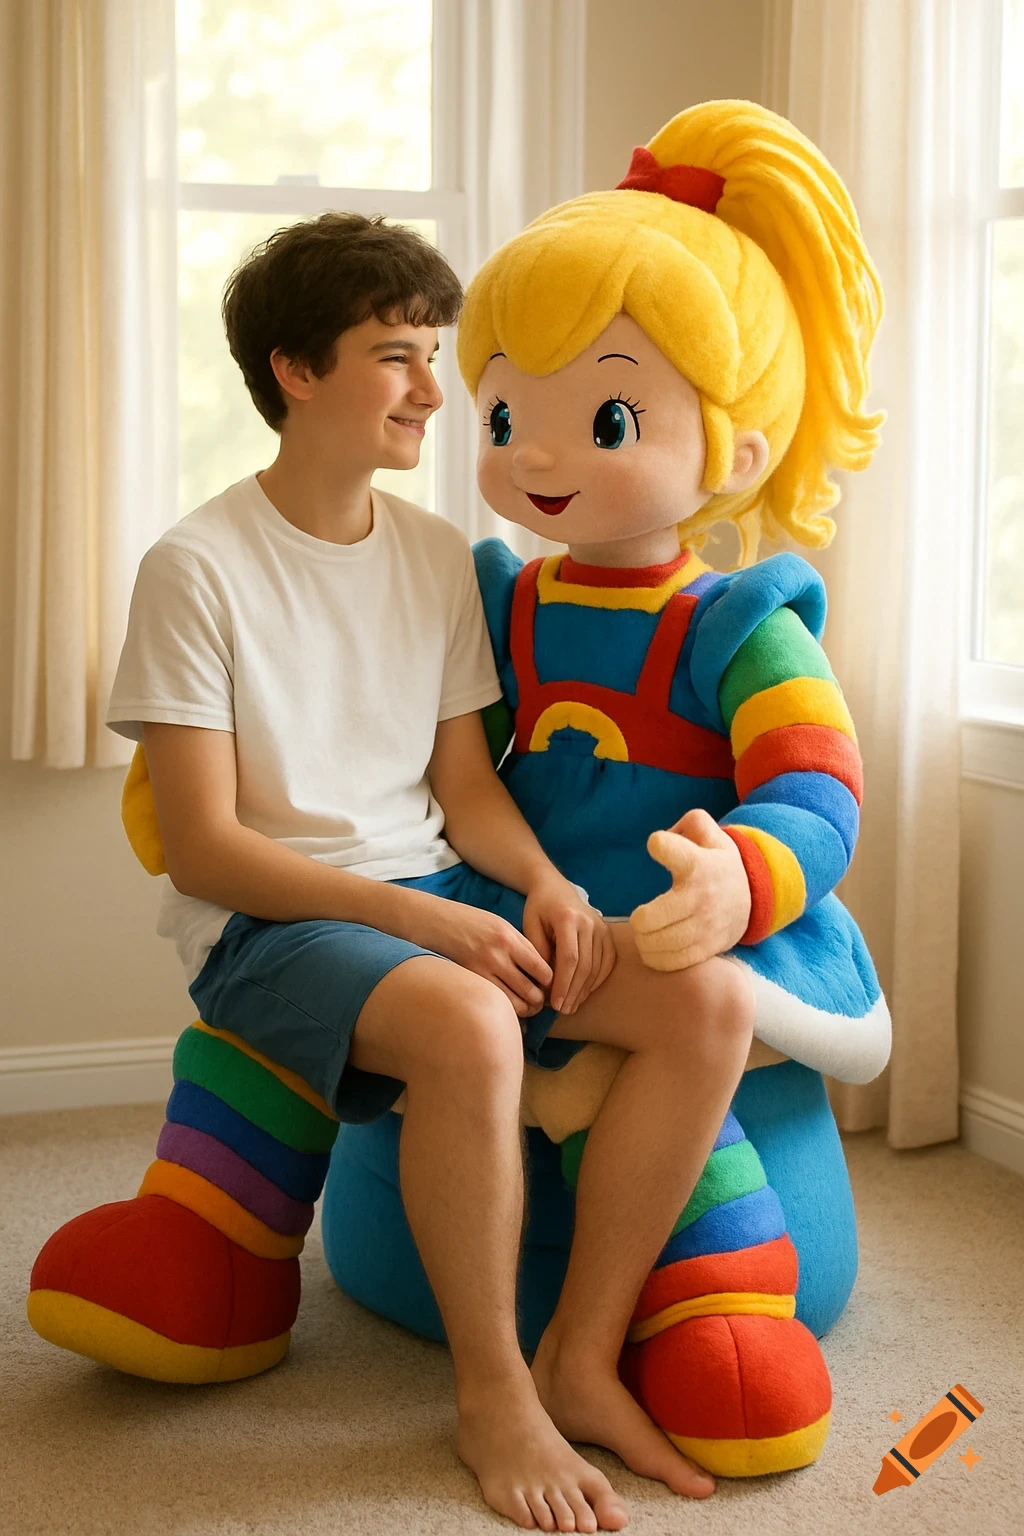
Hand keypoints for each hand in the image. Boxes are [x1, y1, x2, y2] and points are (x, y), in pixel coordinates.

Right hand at [419, 900, 553, 1018]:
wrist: (438, 922)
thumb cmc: (474, 923)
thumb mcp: (503, 927)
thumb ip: (522, 948)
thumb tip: (542, 974)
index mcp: (510, 940)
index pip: (542, 971)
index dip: (551, 983)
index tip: (549, 985)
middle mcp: (498, 956)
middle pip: (531, 991)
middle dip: (539, 1001)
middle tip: (540, 1002)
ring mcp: (482, 971)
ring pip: (515, 1004)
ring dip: (525, 1010)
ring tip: (527, 1008)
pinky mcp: (471, 981)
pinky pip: (495, 1003)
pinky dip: (506, 1010)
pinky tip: (509, 1009)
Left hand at [522, 871, 616, 1014]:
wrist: (555, 887)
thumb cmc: (539, 908)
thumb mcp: (531, 925)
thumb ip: (538, 952)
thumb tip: (545, 984)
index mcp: (568, 919)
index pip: (569, 958)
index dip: (563, 984)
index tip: (554, 1003)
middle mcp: (590, 923)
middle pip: (585, 966)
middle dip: (574, 991)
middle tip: (563, 1010)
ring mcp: (602, 928)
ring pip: (597, 967)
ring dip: (584, 990)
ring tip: (571, 1006)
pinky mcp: (608, 934)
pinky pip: (607, 962)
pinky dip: (597, 980)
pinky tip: (584, 992)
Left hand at [630, 808, 750, 971]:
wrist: (753, 897)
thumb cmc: (717, 862)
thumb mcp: (710, 834)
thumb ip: (690, 822)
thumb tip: (664, 837)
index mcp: (698, 863)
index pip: (668, 849)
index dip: (659, 845)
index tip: (658, 846)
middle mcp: (700, 896)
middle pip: (649, 918)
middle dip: (639, 919)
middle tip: (641, 917)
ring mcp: (704, 926)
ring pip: (658, 943)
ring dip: (644, 941)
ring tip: (647, 934)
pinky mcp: (707, 948)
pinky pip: (673, 961)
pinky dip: (656, 958)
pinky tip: (655, 949)